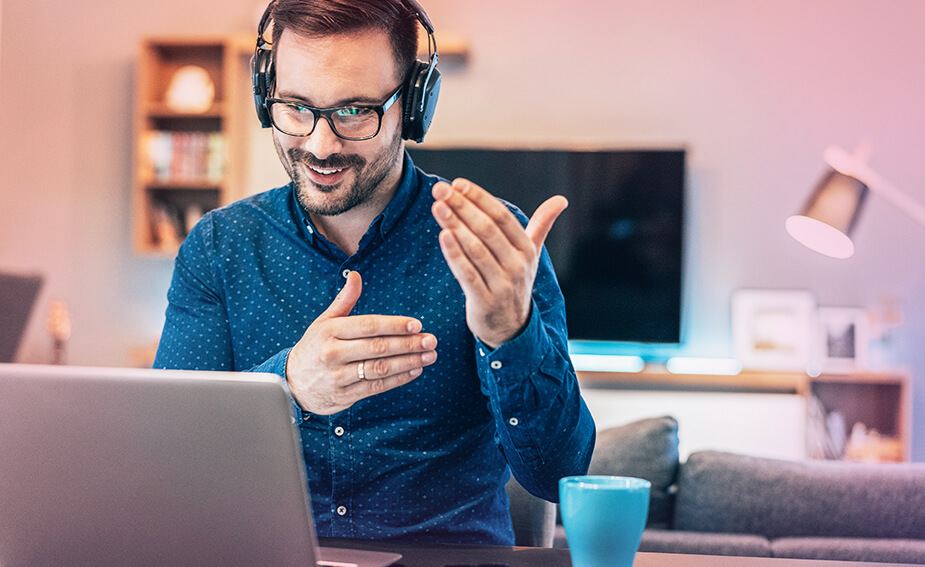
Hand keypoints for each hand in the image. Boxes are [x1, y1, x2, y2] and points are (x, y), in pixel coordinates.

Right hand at [285, 271, 437, 414]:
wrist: (292, 383)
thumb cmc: (314, 347)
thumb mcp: (324, 321)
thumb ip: (344, 300)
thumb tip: (356, 276)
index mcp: (329, 331)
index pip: (368, 326)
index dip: (394, 325)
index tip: (417, 324)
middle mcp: (333, 354)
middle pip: (377, 348)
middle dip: (408, 344)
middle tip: (430, 341)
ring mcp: (338, 377)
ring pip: (379, 369)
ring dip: (408, 363)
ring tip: (428, 356)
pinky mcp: (344, 396)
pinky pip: (376, 387)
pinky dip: (398, 379)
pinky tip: (414, 371)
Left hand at [431, 178, 567, 348]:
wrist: (511, 329)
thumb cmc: (515, 282)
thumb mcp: (530, 254)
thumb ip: (542, 225)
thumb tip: (561, 200)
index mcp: (527, 250)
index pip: (502, 217)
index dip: (480, 198)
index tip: (458, 184)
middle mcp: (518, 266)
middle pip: (487, 229)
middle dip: (462, 207)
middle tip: (439, 190)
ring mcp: (502, 285)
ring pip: (476, 250)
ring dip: (455, 225)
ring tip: (437, 207)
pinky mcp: (484, 302)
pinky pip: (467, 274)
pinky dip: (454, 254)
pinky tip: (442, 235)